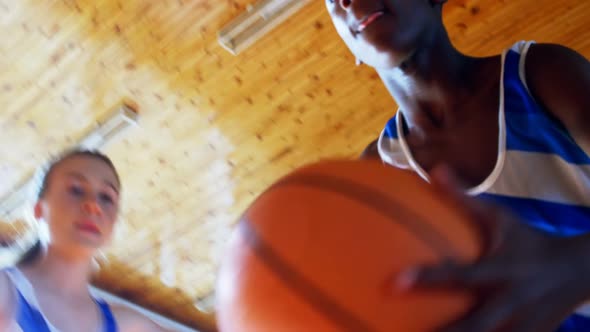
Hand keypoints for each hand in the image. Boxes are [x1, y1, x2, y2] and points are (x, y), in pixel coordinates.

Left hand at [396, 166, 589, 331]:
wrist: (581, 270)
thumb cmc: (528, 241)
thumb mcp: (500, 217)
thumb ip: (463, 198)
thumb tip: (434, 169)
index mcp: (501, 270)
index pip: (460, 275)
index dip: (429, 279)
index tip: (394, 284)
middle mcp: (511, 301)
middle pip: (474, 327)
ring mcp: (524, 325)